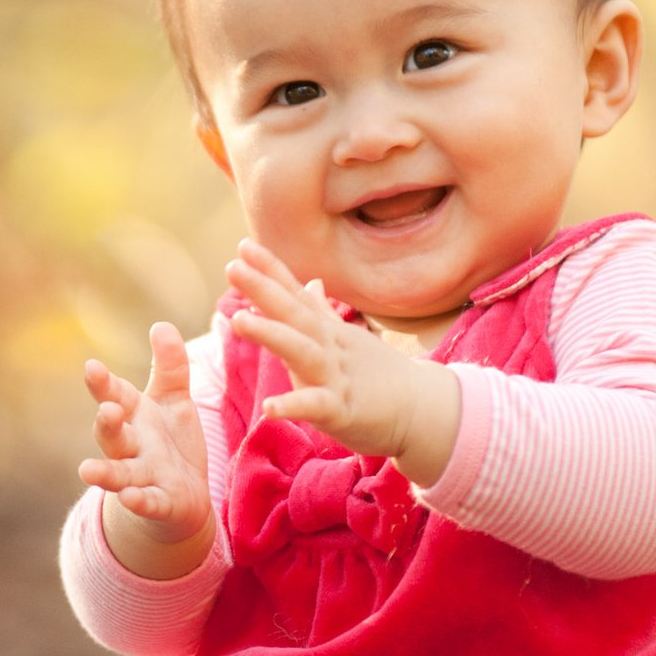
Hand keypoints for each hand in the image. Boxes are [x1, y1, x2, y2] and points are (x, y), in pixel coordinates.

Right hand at [80, 322, 215, 574]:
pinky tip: (132, 498)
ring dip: (104, 473)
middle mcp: (132, 446)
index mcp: (135, 417)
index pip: (116, 396)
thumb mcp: (174, 401)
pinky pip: (147, 502)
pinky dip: (139, 501)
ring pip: (119, 473)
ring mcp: (143, 477)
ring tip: (85, 471)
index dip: (104, 384)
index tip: (92, 367)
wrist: (184, 499)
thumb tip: (161, 324)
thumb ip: (170, 366)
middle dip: (106, 423)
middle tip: (106, 410)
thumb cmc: (172, 444)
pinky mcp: (160, 503)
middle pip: (112, 435)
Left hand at [224, 239, 461, 484]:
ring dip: (272, 334)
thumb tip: (310, 282)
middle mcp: (329, 347)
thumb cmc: (378, 375)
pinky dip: (294, 405)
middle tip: (233, 267)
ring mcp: (337, 376)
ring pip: (302, 351)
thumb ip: (322, 312)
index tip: (244, 246)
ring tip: (239, 320)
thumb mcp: (346, 340)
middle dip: (264, 290)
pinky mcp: (343, 409)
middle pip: (295, 314)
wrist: (422, 410)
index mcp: (326, 332)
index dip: (271, 271)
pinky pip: (317, 406)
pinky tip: (269, 409)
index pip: (296, 295)